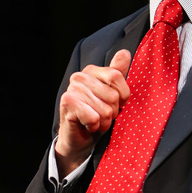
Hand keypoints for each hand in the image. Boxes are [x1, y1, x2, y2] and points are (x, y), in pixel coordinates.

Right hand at [55, 49, 130, 177]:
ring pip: (105, 109)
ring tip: (94, 121)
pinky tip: (87, 125)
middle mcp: (80, 76)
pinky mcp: (67, 103)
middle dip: (112, 112)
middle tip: (102, 115)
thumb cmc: (97, 116)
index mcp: (92, 71)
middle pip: (113, 95)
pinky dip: (94, 126)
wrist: (80, 139)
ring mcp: (72, 89)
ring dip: (103, 121)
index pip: (117, 76)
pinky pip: (93, 117)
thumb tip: (124, 53)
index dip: (122, 96)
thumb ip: (118, 74)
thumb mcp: (113, 96)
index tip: (116, 104)